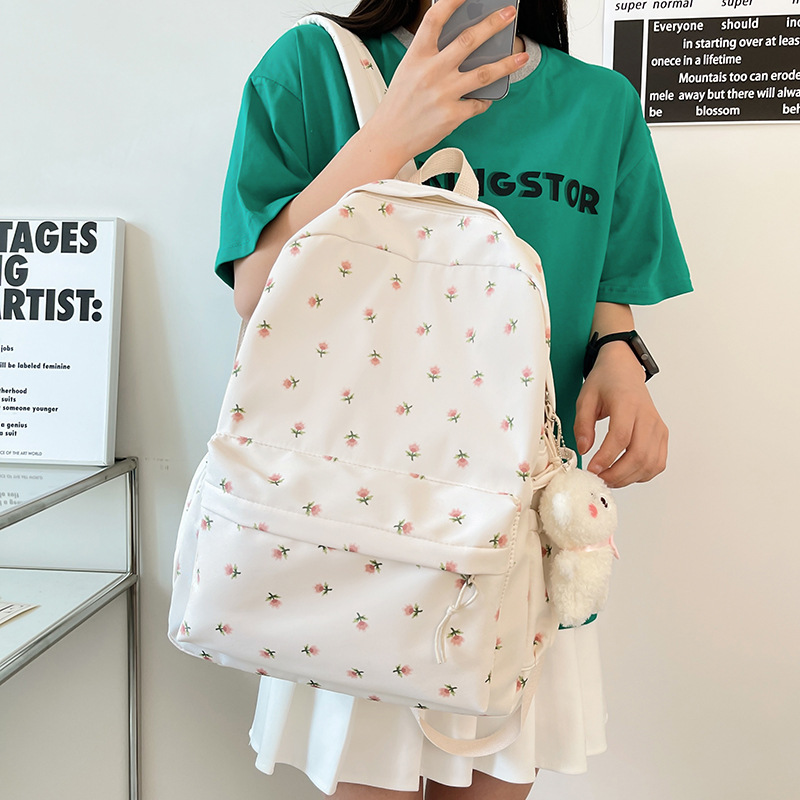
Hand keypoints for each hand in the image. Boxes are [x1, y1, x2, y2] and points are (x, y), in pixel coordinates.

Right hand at [362, 0, 527, 162]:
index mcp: (417, 56)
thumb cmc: (399, 104)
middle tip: (509, 14)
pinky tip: (488, 96)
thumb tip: (462, 46)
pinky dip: (485, 100)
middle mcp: (431, 72)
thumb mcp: (408, 71)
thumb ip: (430, 56)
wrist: (388, 137)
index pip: (436, 19)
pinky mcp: (451, 115)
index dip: (453, 1)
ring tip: (521, 56)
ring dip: (506, 64)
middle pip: (468, 41)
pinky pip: (477, 103)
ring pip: (483, 73)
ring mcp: (443, 94)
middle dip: (493, 24)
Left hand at [573, 342, 668, 487]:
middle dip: (617, 474)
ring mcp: (658, 427)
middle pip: (639, 454)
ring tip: (608, 478)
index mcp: (627, 403)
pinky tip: (625, 473)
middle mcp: (647, 416)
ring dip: (629, 478)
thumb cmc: (606, 383)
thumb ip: (582, 424)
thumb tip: (583, 449)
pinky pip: (657, 463)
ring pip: (650, 463)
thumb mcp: (585, 398)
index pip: (621, 436)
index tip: (592, 469)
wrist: (625, 371)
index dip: (606, 457)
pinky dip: (642, 474)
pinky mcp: (662, 436)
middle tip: (598, 479)